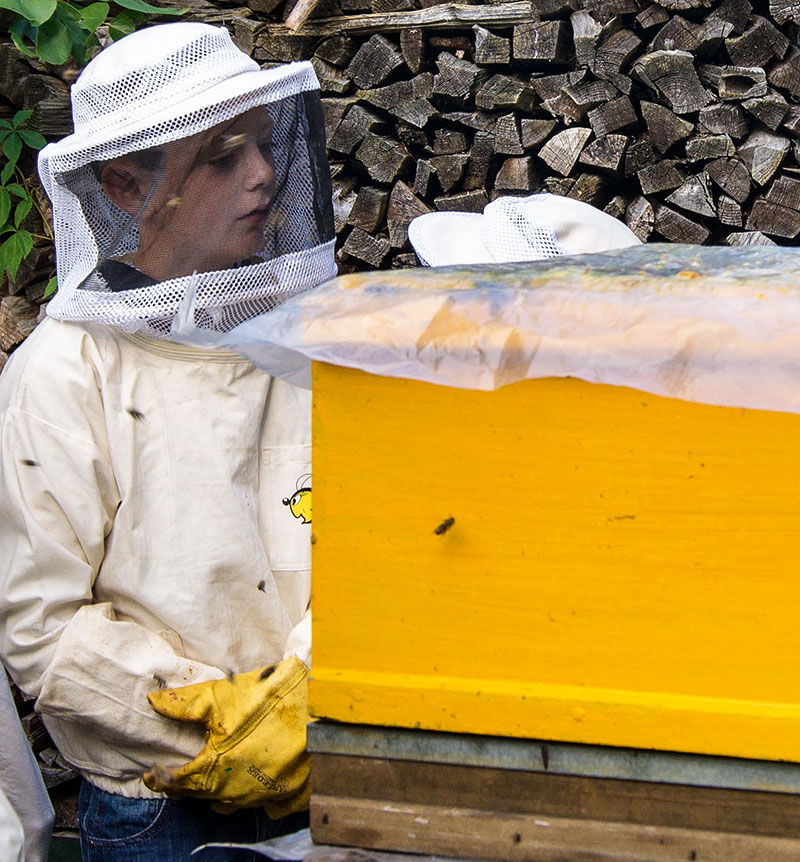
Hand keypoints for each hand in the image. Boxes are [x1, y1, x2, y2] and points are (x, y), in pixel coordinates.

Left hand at [143, 656, 309, 816]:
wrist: (324, 710)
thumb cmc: (273, 700)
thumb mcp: (225, 695)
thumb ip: (186, 703)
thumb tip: (153, 703)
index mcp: (216, 772)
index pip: (177, 784)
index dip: (161, 778)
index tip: (152, 773)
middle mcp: (237, 793)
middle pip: (202, 797)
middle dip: (187, 786)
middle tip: (178, 774)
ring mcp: (265, 799)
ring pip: (232, 804)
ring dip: (219, 793)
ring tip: (216, 777)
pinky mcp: (290, 798)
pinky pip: (265, 806)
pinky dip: (255, 796)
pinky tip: (254, 779)